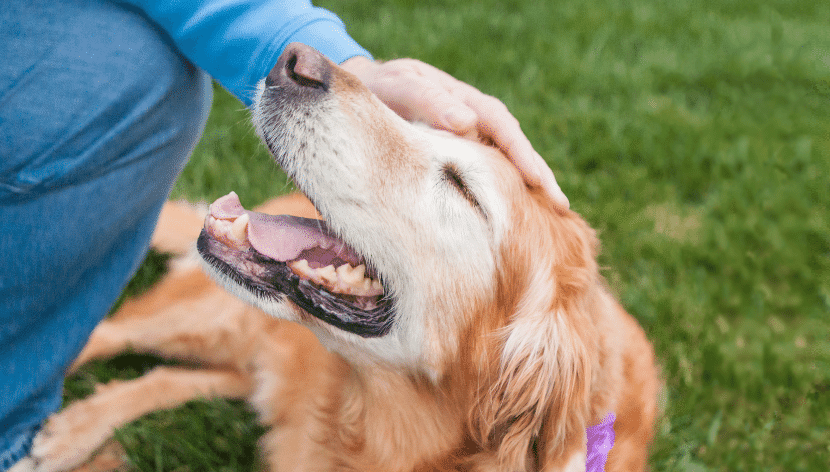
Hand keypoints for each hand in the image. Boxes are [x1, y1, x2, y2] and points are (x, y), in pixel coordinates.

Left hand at [340, 56, 568, 208]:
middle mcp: (475, 121)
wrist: (366, 90)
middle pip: (514, 149)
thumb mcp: (401, 88)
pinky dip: (502, 192)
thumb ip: (429, 101)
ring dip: (525, 188)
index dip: (522, 156)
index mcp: (466, 102)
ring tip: (549, 218)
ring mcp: (469, 139)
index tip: (539, 182)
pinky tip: (512, 216)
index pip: (503, 129)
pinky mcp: (458, 157)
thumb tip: (467, 122)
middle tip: (562, 208)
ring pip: (503, 164)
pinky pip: (486, 173)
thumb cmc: (382, 89)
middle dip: (539, 177)